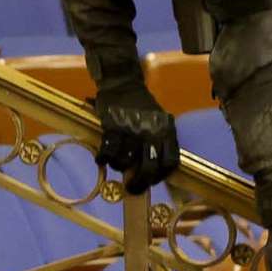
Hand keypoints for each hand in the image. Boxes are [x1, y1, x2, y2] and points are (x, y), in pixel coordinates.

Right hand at [92, 73, 179, 189]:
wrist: (123, 82)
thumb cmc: (142, 106)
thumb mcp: (159, 121)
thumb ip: (159, 142)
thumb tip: (152, 171)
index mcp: (166, 131)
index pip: (170, 162)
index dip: (161, 176)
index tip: (151, 181)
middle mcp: (152, 132)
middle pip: (149, 168)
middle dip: (140, 183)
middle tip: (131, 188)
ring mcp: (132, 130)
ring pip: (125, 162)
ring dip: (119, 167)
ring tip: (115, 163)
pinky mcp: (113, 126)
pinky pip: (108, 151)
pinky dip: (103, 159)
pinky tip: (101, 159)